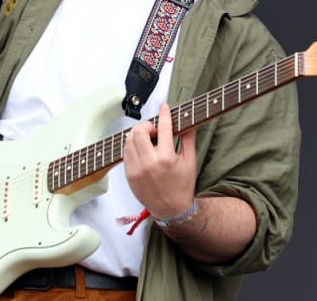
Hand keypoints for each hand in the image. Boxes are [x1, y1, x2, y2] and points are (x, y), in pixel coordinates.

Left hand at [124, 103, 197, 217]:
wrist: (171, 209)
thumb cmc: (182, 186)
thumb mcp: (190, 161)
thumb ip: (188, 139)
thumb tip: (188, 122)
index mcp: (167, 158)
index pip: (163, 127)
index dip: (164, 113)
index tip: (164, 107)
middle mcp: (149, 163)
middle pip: (140, 131)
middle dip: (147, 125)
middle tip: (154, 130)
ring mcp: (137, 169)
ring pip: (129, 140)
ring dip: (137, 134)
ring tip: (147, 139)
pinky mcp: (129, 175)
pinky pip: (126, 153)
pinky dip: (132, 146)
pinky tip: (141, 149)